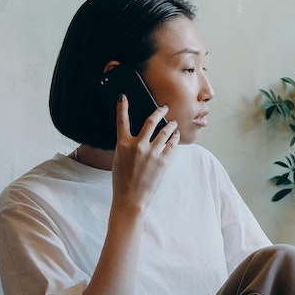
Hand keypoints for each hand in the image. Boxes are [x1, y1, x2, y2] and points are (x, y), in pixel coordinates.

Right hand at [110, 96, 178, 212]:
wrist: (130, 198)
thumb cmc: (122, 180)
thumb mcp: (119, 160)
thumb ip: (128, 146)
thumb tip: (137, 136)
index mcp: (122, 145)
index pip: (121, 121)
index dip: (122, 107)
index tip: (123, 96)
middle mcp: (137, 146)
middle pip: (150, 121)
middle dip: (159, 111)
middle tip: (164, 107)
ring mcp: (152, 152)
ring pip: (165, 131)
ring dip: (171, 125)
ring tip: (173, 123)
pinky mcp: (163, 160)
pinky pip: (172, 144)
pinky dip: (175, 138)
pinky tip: (176, 136)